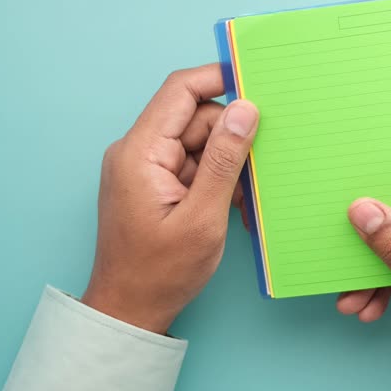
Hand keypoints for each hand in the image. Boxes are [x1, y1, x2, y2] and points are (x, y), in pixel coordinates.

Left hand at [82, 65, 258, 333]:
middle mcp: (137, 151)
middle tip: (261, 163)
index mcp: (140, 152)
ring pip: (198, 142)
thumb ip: (226, 160)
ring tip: (242, 199)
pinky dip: (215, 179)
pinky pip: (192, 164)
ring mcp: (144, 167)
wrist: (128, 311)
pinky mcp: (153, 183)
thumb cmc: (160, 273)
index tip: (258, 80)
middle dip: (231, 135)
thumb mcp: (203, 217)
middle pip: (194, 117)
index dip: (219, 78)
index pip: (180, 91)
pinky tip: (230, 206)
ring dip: (227, 163)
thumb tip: (245, 109)